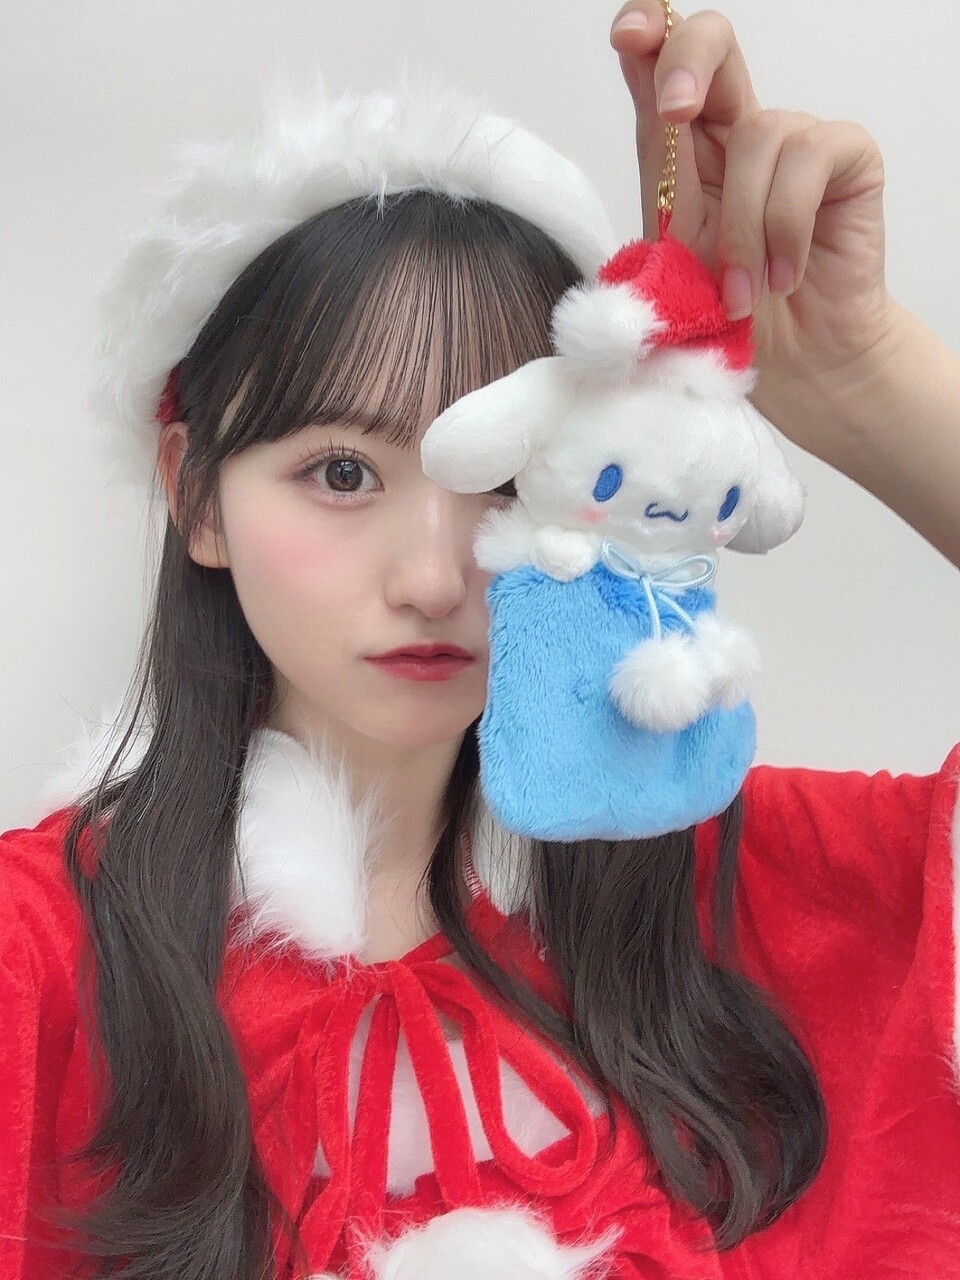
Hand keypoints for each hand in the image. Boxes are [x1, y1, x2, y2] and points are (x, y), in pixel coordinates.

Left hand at [608, 2, 899, 466]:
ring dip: (741, 227)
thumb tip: (641, 106)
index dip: (649, 35)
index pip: (662, 66)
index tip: (629, 36)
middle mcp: (739, 131)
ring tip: (740, 292)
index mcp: (686, 150)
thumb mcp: (674, 251)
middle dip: (687, 64)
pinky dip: (787, 228)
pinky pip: (810, 161)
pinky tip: (787, 275)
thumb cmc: (729, 317)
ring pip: (758, 135)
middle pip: (713, 46)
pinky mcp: (846, 161)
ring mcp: (795, 142)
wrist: (792, 368)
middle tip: (676, 111)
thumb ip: (659, 174)